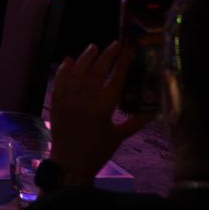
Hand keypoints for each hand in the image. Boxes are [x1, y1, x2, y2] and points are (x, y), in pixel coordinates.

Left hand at [46, 42, 153, 185]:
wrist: (70, 165)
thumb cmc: (97, 152)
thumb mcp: (118, 137)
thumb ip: (134, 123)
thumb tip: (151, 112)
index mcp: (104, 109)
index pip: (115, 80)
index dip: (123, 65)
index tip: (129, 52)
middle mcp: (86, 101)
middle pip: (97, 72)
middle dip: (108, 56)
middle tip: (115, 45)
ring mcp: (69, 101)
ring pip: (78, 73)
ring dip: (86, 58)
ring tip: (94, 47)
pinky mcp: (56, 103)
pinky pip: (60, 81)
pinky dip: (65, 69)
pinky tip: (70, 59)